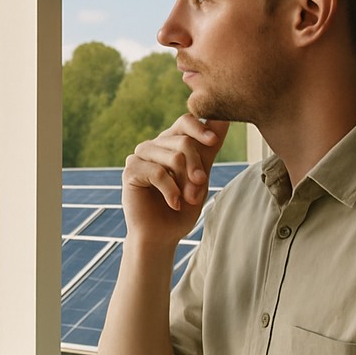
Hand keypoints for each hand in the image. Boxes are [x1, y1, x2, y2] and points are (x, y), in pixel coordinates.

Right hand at [122, 115, 229, 244]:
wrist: (161, 235)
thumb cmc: (182, 207)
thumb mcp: (200, 176)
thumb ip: (208, 149)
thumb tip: (224, 119)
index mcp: (172, 142)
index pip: (187, 121)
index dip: (202, 128)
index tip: (214, 142)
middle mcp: (156, 144)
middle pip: (184, 141)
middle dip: (197, 165)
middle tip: (201, 185)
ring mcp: (141, 155)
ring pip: (173, 156)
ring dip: (185, 181)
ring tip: (188, 199)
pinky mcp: (131, 170)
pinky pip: (157, 172)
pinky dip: (170, 190)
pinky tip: (173, 203)